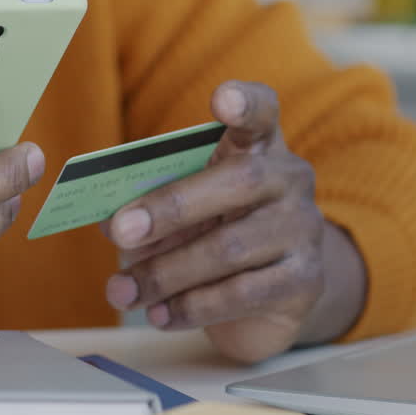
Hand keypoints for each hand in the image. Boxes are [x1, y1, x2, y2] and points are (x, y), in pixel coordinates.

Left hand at [102, 81, 365, 362]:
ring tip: (122, 292)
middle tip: (121, 233)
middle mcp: (291, 180)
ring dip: (166, 273)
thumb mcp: (183, 213)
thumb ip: (150, 208)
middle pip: (240, 181)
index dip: (244, 103)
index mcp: (259, 147)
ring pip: (231, 248)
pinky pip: (241, 294)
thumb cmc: (214, 234)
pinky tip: (158, 315)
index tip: (220, 98)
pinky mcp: (305, 282)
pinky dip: (190, 307)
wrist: (270, 297)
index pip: (261, 113)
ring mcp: (304, 230)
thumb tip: (110, 224)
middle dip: (171, 207)